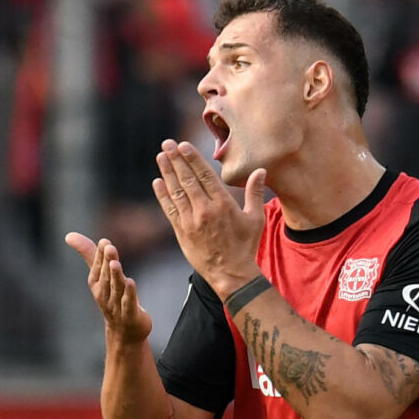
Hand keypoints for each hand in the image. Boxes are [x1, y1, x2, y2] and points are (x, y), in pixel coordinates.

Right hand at [63, 231, 153, 342]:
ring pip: (116, 288)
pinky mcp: (130, 315)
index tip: (104, 242)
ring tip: (115, 262)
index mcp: (96, 284)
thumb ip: (90, 254)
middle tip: (109, 247)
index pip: (98, 267)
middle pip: (106, 276)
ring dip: (115, 276)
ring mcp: (116, 306)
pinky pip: (128, 303)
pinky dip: (129, 294)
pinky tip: (131, 282)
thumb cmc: (112, 297)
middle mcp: (104, 294)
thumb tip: (68, 236)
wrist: (124, 331)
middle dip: (107, 261)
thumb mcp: (101, 274)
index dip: (101, 255)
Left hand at [151, 140, 265, 298]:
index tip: (183, 145)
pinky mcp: (182, 232)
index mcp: (223, 204)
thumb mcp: (256, 219)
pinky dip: (162, 195)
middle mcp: (205, 210)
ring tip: (160, 157)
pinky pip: (170, 210)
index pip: (204, 175)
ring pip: (176, 192)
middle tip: (166, 143)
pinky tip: (157, 182)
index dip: (192, 159)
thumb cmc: (245, 246)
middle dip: (176, 160)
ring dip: (167, 173)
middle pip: (187, 179)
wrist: (231, 274)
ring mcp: (191, 222)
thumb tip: (260, 170)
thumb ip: (255, 193)